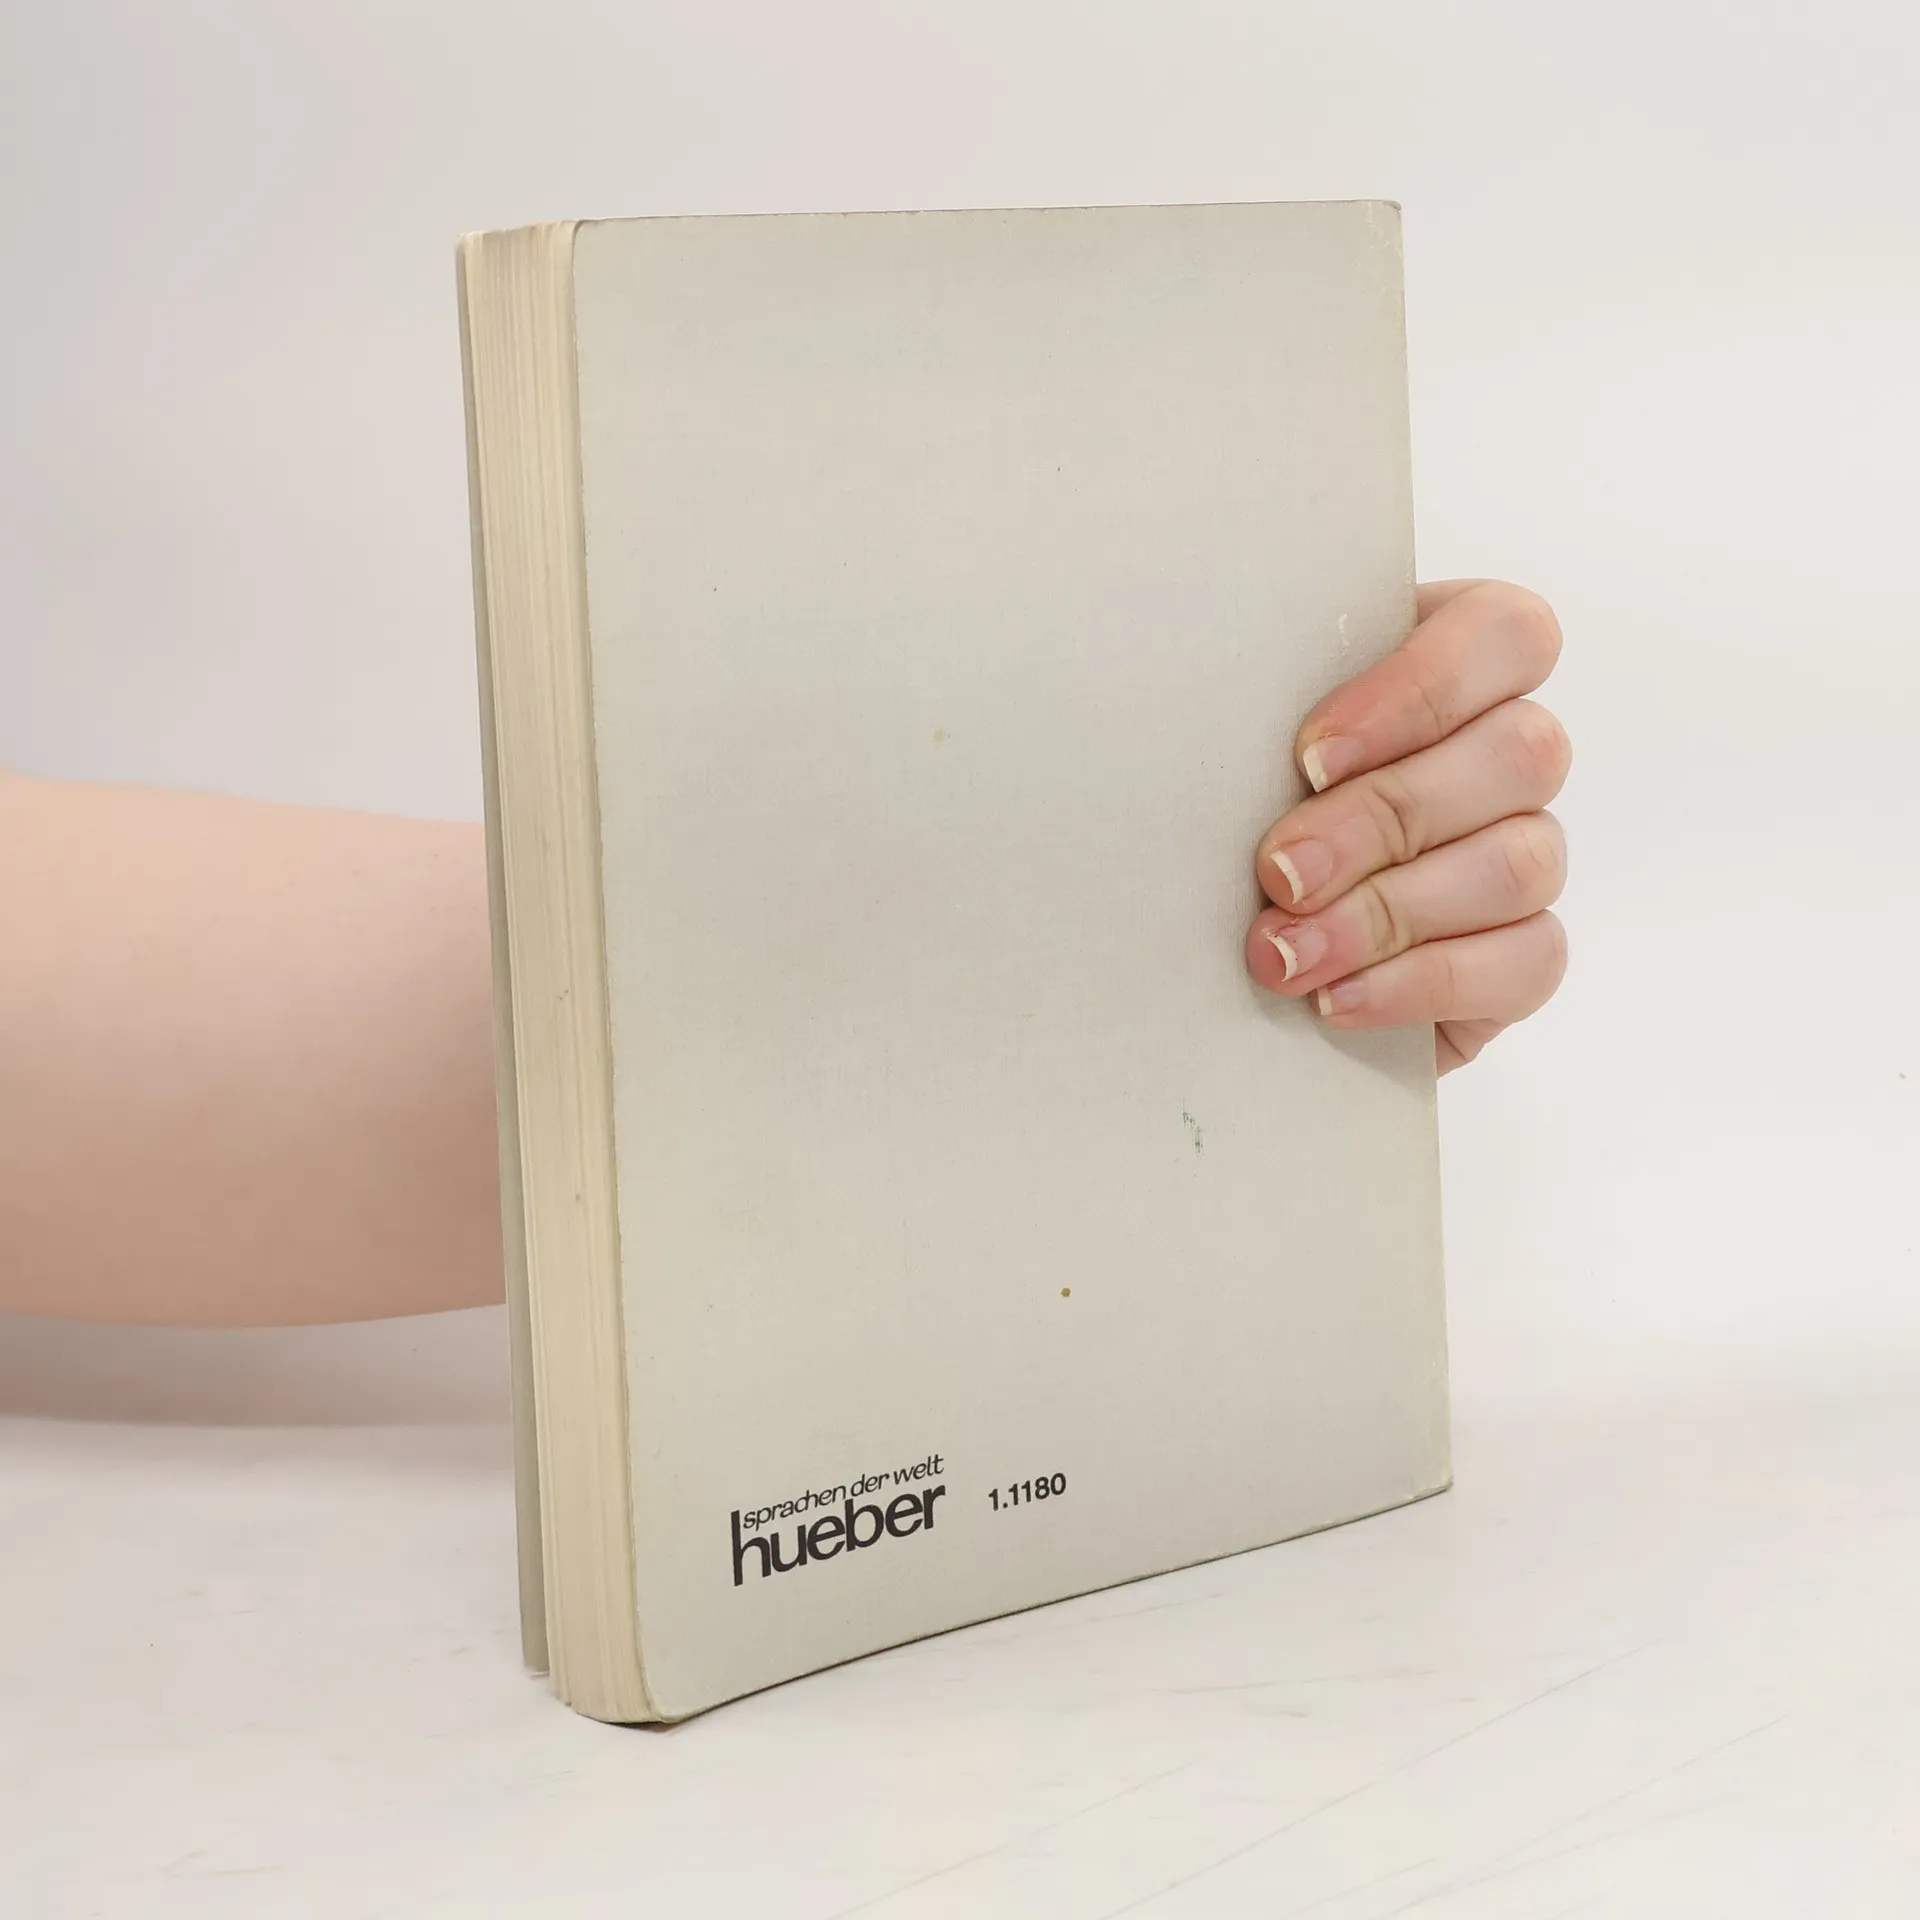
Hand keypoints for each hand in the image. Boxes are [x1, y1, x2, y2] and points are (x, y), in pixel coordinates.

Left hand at [1243, 580, 1569, 1072]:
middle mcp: (1508, 754)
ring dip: (1389, 912)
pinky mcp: (1523, 956)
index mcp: (1453, 667)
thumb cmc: (1228, 815)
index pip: (1505, 633)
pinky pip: (1526, 962)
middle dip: (1383, 818)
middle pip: (1519, 753)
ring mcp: (1528, 852)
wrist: (1224, 953)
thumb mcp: (1234, 748)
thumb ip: (1254, 713)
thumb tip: (1203, 705)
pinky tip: (1338, 999)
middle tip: (1279, 872)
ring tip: (1286, 953)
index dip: (1422, 689)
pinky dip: (1422, 983)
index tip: (1310, 756)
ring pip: (1520, 862)